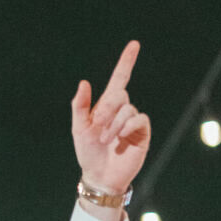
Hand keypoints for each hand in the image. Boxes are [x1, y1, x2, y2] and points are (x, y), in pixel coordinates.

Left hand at [71, 41, 150, 196]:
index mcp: (107, 106)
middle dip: (107, 110)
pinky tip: (120, 137)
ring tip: (106, 140)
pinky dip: (127, 126)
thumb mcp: (79, 129)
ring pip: (127, 109)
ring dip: (114, 125)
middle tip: (99, 128)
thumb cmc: (88, 153)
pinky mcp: (142, 133)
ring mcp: (133, 121)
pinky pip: (139, 119)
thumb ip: (79, 106)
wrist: (99, 176)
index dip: (126, 62)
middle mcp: (122, 110)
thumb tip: (84, 82)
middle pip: (120, 94)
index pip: (120, 79)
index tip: (134, 44)